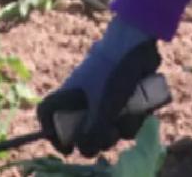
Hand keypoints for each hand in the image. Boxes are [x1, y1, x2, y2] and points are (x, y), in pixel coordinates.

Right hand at [37, 17, 161, 156]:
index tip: (68, 149)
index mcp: (69, 94)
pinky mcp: (123, 96)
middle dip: (98, 139)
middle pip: (82, 131)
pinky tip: (144, 111)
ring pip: (108, 127)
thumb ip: (93, 133)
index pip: (47, 115)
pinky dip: (134, 119)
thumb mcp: (102, 107)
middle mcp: (83, 97)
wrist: (139, 43)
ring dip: (122, 129)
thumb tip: (86, 149)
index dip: (52, 134)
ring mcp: (104, 97)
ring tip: (131, 116)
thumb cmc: (114, 71)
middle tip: (111, 135)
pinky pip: (124, 118)